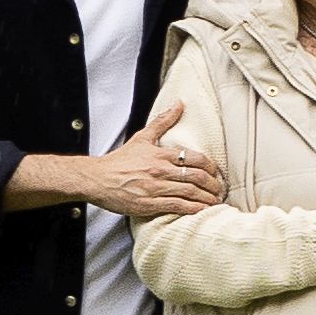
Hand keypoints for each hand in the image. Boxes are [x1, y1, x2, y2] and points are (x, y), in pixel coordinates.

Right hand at [73, 124, 221, 220]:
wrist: (97, 179)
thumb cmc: (120, 160)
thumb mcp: (142, 137)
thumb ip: (163, 121)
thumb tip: (180, 103)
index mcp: (161, 155)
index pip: (196, 158)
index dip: (211, 167)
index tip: (215, 173)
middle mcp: (160, 171)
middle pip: (197, 177)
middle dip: (213, 184)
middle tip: (219, 189)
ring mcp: (155, 188)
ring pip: (190, 192)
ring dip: (207, 198)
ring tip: (214, 201)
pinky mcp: (149, 204)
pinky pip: (177, 206)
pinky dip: (194, 209)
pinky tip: (202, 210)